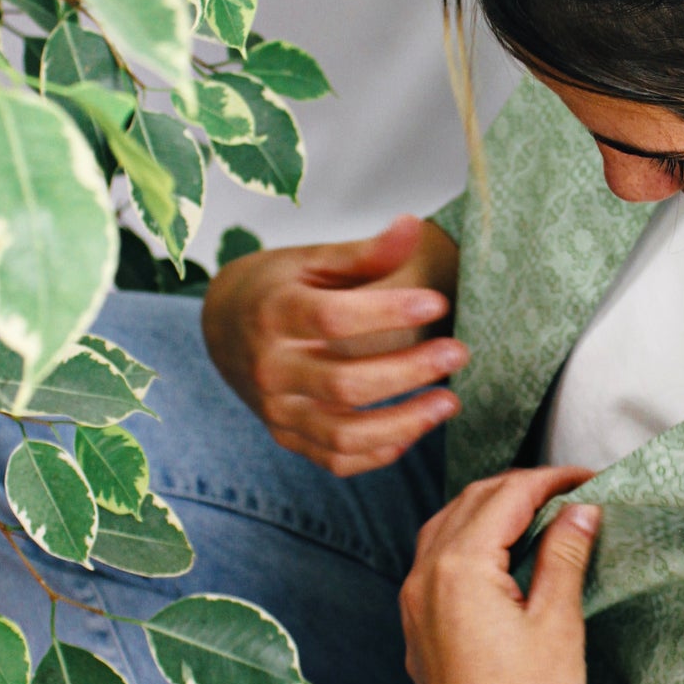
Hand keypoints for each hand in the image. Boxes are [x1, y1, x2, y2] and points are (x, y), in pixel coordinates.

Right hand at [201, 213, 464, 475]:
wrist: (224, 327)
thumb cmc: (278, 287)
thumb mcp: (312, 260)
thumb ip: (364, 253)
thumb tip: (410, 225)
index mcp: (273, 314)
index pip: (333, 318)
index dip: (390, 312)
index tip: (437, 302)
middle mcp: (270, 368)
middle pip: (345, 383)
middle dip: (411, 371)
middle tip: (459, 353)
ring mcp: (276, 409)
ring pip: (343, 434)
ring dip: (404, 424)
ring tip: (450, 402)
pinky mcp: (287, 436)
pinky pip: (336, 459)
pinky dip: (379, 452)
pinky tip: (415, 429)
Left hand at [400, 466, 600, 683]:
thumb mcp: (557, 620)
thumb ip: (564, 553)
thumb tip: (580, 509)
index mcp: (458, 569)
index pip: (507, 496)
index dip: (552, 479)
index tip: (589, 478)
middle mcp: (423, 579)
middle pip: (471, 502)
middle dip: (521, 487)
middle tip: (570, 492)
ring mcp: (413, 606)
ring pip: (445, 527)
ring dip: (489, 509)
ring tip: (538, 513)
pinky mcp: (415, 630)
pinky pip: (432, 562)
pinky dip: (466, 540)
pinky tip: (498, 554)